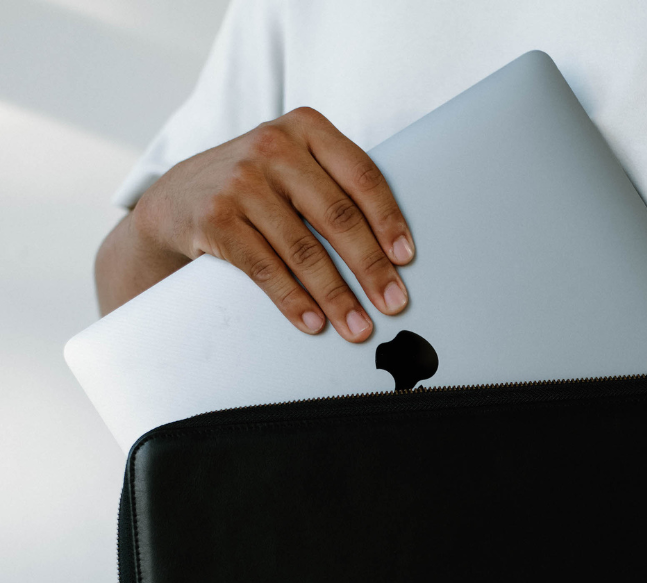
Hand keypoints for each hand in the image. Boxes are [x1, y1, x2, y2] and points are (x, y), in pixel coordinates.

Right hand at [129, 107, 414, 340]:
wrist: (177, 199)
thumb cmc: (257, 188)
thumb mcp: (293, 169)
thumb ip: (334, 188)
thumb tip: (392, 253)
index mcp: (306, 129)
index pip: (361, 176)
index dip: (389, 220)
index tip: (406, 259)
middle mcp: (273, 148)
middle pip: (337, 217)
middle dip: (371, 268)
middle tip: (393, 303)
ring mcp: (241, 182)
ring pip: (303, 250)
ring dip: (336, 297)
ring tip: (357, 327)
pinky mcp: (216, 219)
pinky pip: (266, 270)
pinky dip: (294, 302)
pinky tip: (314, 323)